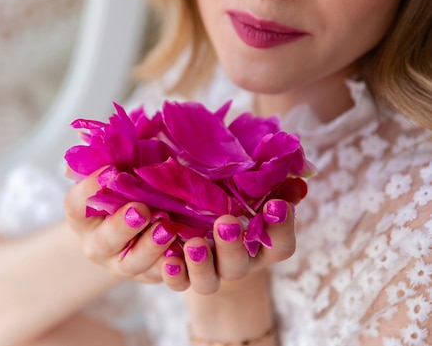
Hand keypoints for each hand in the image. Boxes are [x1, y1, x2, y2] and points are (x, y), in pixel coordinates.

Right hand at [64, 168, 177, 283]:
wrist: (141, 225)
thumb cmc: (127, 189)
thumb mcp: (119, 171)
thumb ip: (113, 157)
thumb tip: (106, 137)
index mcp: (83, 216)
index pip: (76, 204)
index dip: (89, 188)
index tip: (110, 169)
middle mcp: (96, 244)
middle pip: (103, 240)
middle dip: (122, 226)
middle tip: (141, 209)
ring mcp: (120, 264)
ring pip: (132, 263)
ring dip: (150, 247)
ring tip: (167, 229)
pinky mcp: (147, 276)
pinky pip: (159, 275)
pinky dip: (173, 266)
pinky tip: (185, 251)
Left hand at [161, 201, 295, 294]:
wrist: (199, 222)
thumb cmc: (233, 202)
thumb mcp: (251, 193)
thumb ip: (273, 188)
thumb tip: (298, 183)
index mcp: (260, 246)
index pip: (281, 245)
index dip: (282, 228)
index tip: (277, 205)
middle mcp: (236, 264)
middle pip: (238, 265)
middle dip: (232, 246)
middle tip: (225, 223)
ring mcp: (208, 273)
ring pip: (208, 282)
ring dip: (201, 264)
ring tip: (192, 243)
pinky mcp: (182, 276)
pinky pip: (178, 283)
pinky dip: (174, 274)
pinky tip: (168, 259)